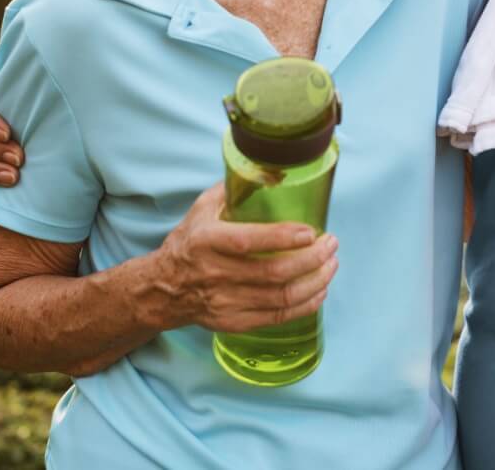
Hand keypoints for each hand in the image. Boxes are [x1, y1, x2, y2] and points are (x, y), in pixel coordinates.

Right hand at [150, 184, 339, 333]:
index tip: (311, 231)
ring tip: (331, 265)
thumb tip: (272, 172)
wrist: (163, 289)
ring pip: (280, 298)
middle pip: (273, 272)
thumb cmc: (188, 243)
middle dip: (311, 259)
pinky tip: (319, 291)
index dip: (283, 237)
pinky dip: (304, 305)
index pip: (248, 241)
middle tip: (331, 245)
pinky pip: (276, 317)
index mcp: (207, 242)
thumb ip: (233, 190)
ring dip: (314, 282)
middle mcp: (216, 274)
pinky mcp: (234, 322)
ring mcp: (225, 302)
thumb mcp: (201, 210)